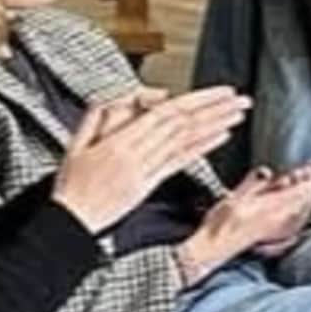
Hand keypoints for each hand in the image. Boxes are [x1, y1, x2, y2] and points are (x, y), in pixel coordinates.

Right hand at [51, 84, 246, 232]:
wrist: (71, 220)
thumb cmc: (72, 180)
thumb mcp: (79, 137)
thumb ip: (108, 111)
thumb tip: (144, 97)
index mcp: (119, 141)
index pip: (166, 114)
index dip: (196, 101)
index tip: (218, 91)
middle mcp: (137, 156)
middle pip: (182, 125)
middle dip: (214, 109)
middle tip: (239, 98)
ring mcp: (146, 172)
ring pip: (186, 142)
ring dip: (215, 125)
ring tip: (237, 114)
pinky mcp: (149, 186)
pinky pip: (180, 163)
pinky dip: (202, 148)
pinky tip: (220, 138)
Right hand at [180, 164, 310, 276]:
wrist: (214, 248)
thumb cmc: (220, 225)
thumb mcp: (233, 199)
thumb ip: (252, 184)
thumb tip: (266, 172)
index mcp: (271, 208)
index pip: (303, 189)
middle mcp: (278, 217)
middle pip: (306, 196)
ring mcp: (276, 225)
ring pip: (301, 204)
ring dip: (310, 190)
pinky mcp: (272, 229)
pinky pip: (295, 214)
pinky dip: (301, 202)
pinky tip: (300, 199)